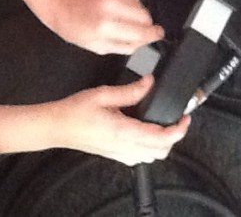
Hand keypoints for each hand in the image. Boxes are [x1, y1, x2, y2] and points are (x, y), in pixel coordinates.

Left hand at [38, 0, 163, 55]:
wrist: (62, 2)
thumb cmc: (75, 28)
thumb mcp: (97, 46)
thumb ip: (124, 45)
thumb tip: (145, 41)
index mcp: (105, 26)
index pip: (141, 31)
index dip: (153, 35)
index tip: (159, 35)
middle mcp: (112, 7)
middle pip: (146, 17)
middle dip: (145, 26)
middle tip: (137, 31)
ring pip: (141, 7)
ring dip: (138, 16)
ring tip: (121, 20)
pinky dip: (131, 6)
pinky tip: (118, 10)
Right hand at [51, 76, 190, 164]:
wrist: (56, 126)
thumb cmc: (75, 111)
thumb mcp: (104, 94)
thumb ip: (130, 90)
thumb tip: (150, 82)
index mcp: (123, 131)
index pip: (160, 138)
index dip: (178, 130)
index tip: (185, 118)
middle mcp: (123, 146)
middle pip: (160, 152)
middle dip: (174, 137)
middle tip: (177, 119)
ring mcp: (119, 153)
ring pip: (151, 157)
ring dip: (162, 143)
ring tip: (164, 124)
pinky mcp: (114, 154)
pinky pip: (139, 157)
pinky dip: (150, 148)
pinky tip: (147, 131)